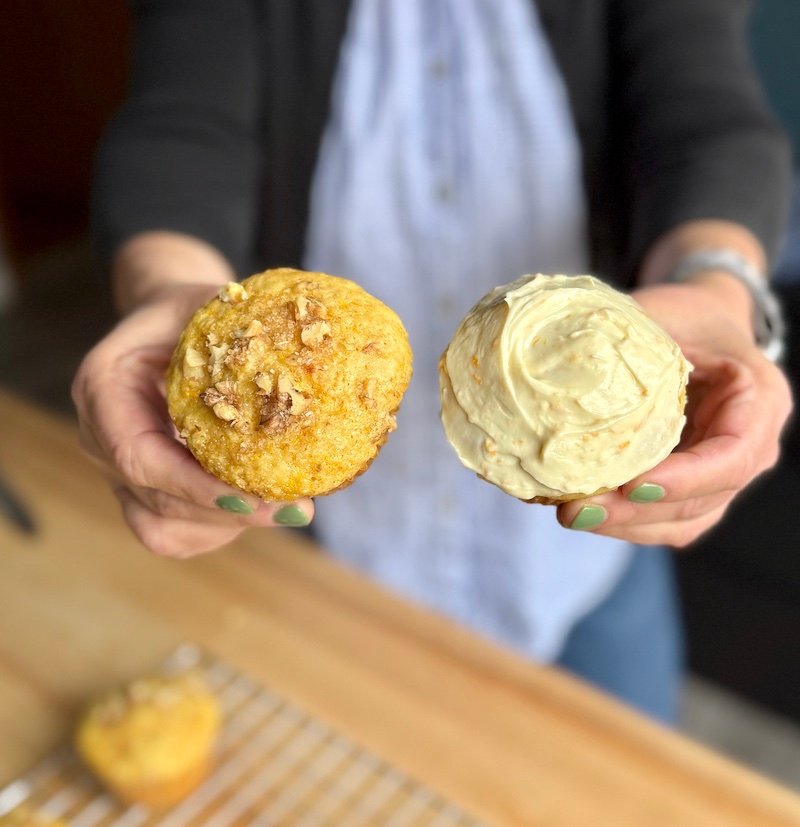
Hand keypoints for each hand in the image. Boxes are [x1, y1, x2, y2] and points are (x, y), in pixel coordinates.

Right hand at [72, 281, 313, 557]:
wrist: (167, 323)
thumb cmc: (190, 309)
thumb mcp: (209, 299)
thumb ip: (244, 326)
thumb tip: (319, 360)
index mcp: (104, 386)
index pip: (139, 456)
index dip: (195, 486)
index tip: (258, 497)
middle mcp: (100, 436)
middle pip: (156, 501)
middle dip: (228, 512)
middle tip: (296, 508)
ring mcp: (115, 470)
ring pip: (162, 528)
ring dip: (226, 525)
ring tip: (283, 507)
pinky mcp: (139, 490)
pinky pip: (172, 532)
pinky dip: (218, 527)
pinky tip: (259, 505)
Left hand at [556, 276, 792, 546]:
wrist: (699, 325)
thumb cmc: (684, 314)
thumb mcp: (663, 313)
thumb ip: (627, 338)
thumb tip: (551, 362)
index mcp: (757, 400)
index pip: (733, 455)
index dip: (686, 478)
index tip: (631, 484)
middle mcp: (751, 447)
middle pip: (703, 501)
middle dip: (637, 512)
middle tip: (578, 509)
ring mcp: (723, 475)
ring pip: (683, 522)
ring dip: (626, 526)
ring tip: (571, 514)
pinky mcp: (692, 488)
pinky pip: (663, 520)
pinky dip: (623, 521)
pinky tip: (578, 509)